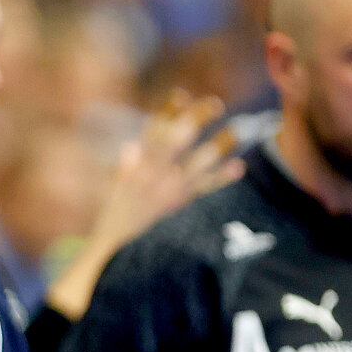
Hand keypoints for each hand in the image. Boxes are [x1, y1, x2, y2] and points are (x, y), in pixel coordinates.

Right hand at [47, 90, 242, 320]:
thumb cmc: (113, 225)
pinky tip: (238, 168)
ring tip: (238, 130)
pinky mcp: (178, 210)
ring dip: (219, 144)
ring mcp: (167, 191)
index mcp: (134, 168)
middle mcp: (151, 175)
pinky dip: (222, 179)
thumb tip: (130, 147)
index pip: (151, 131)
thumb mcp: (114, 192)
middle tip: (215, 104)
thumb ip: (124, 168)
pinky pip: (205, 191)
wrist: (112, 257)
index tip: (180, 95)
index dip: (166, 111)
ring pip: (198, 161)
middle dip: (196, 119)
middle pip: (177, 139)